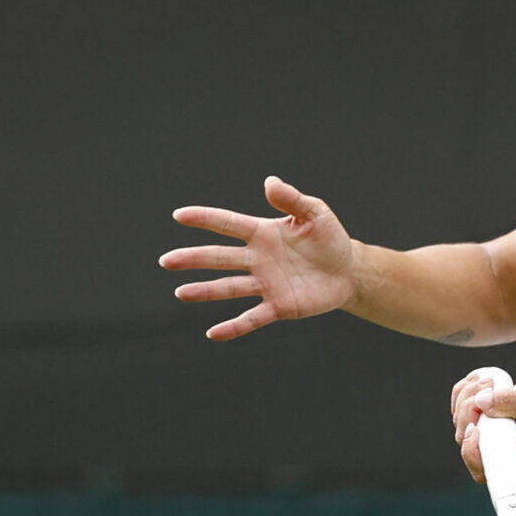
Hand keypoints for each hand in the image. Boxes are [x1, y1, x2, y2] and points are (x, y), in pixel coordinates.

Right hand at [162, 176, 363, 339]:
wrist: (348, 271)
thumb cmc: (330, 238)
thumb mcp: (315, 213)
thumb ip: (292, 199)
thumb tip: (270, 182)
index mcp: (262, 233)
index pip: (227, 224)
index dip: (204, 219)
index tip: (179, 216)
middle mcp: (257, 259)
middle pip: (219, 258)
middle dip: (193, 259)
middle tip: (167, 261)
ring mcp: (265, 284)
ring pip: (229, 287)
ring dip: (205, 291)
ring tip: (181, 293)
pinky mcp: (278, 306)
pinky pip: (252, 318)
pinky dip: (233, 327)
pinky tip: (213, 333)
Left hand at [450, 370, 515, 483]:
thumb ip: (510, 401)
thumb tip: (481, 401)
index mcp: (507, 457)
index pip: (480, 468)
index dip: (470, 451)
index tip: (475, 429)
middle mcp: (489, 451)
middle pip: (463, 435)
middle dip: (470, 406)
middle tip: (489, 388)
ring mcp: (478, 437)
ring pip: (459, 416)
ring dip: (468, 394)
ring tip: (490, 382)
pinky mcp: (472, 421)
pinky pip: (457, 404)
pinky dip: (464, 389)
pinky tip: (479, 381)